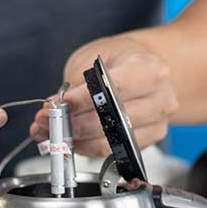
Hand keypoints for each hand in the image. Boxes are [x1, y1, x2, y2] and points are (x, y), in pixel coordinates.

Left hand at [31, 35, 177, 156]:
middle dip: (72, 124)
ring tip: (52, 130)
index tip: (58, 104)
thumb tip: (53, 110)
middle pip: (111, 121)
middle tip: (46, 121)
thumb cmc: (120, 58)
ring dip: (75, 139)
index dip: (82, 100)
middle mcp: (159, 98)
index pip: (113, 90)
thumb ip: (75, 82)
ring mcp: (158, 122)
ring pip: (110, 141)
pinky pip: (112, 151)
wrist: (144, 67)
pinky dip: (86, 147)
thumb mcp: (94, 56)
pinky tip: (72, 137)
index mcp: (149, 69)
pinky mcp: (150, 139)